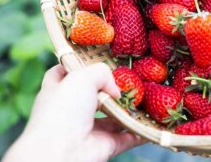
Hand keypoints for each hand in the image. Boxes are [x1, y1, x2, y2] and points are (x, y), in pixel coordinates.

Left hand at [3, 64, 143, 161]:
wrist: (61, 151)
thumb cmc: (63, 110)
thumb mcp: (81, 76)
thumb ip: (101, 72)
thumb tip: (116, 90)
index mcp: (58, 91)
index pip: (64, 74)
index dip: (77, 66)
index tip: (93, 59)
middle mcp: (72, 111)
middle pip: (94, 95)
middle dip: (111, 89)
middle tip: (130, 80)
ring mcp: (89, 129)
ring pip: (114, 117)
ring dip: (129, 110)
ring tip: (146, 98)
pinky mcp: (105, 145)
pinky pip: (128, 136)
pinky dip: (140, 131)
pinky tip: (152, 122)